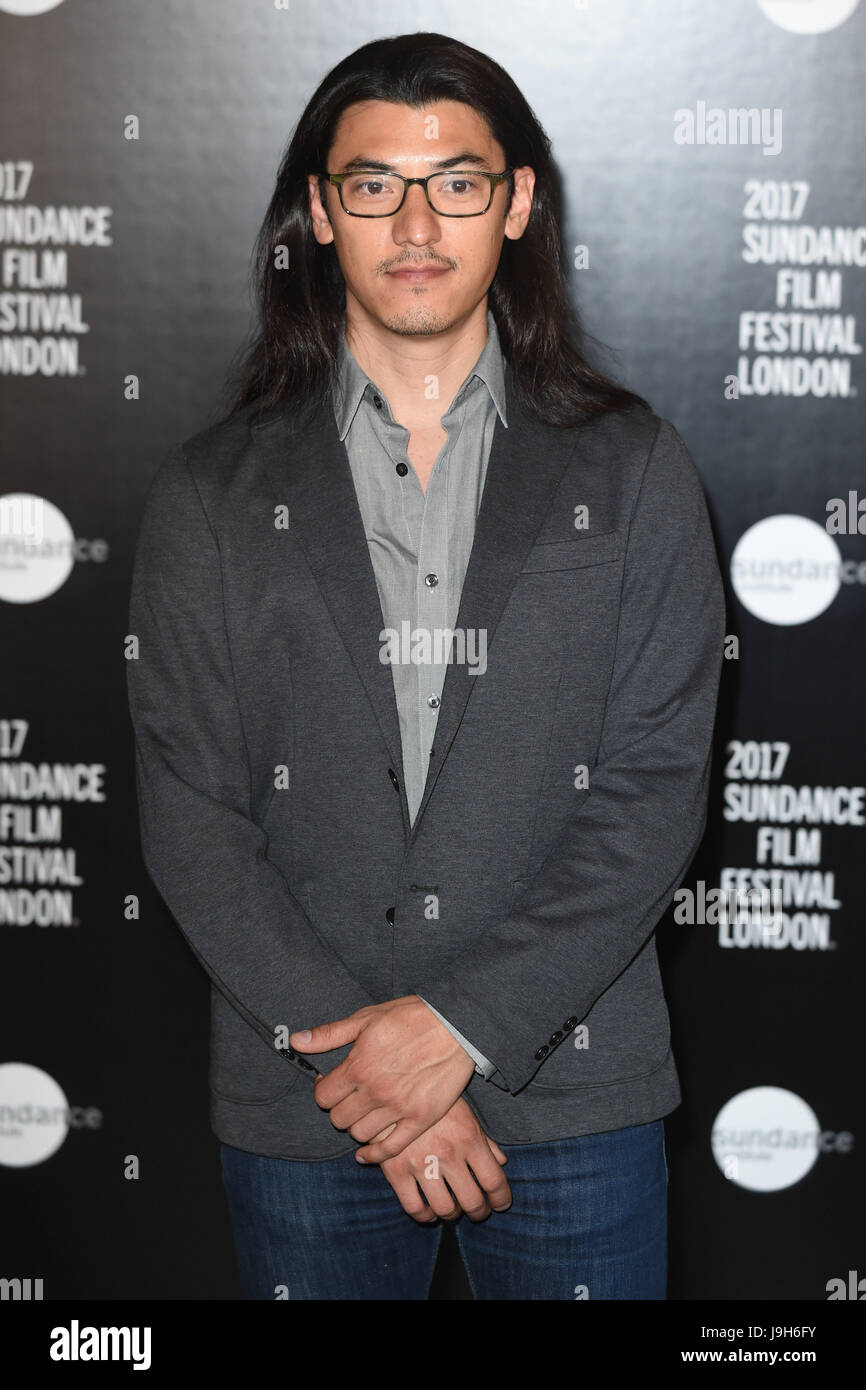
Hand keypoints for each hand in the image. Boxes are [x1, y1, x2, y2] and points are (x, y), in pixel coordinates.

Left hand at [290, 995, 475, 1161]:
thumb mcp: (367, 1017)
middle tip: (351, 1099)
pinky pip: (388, 1149)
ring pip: (360, 1135)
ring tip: (366, 1113)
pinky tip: (367, 1153)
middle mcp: (374, 1091)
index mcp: (358, 1066)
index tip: (333, 1085)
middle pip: (339, 1119)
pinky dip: (374, 1155)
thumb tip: (296, 1041)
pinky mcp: (420, 1120)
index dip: (324, 1092)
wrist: (457, 1025)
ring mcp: (398, 1108)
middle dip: (340, 1109)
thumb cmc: (412, 1016)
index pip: (323, 1097)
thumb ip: (330, 1034)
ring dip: (358, 1126)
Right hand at [372, 1098, 511, 1223]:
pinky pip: (414, 1207)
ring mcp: (421, 1163)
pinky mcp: (396, 1170)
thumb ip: (484, 1140)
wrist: (392, 1087)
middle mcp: (448, 1153)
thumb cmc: (433, 1100)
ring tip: (453, 1209)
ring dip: (452, 1214)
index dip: (501, 1199)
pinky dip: (424, 1215)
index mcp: (469, 1137)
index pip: (494, 1181)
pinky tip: (428, 1209)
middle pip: (472, 1201)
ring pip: (445, 1209)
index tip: (501, 1204)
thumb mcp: (464, 1112)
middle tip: (478, 1211)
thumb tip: (501, 1162)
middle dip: (479, 1212)